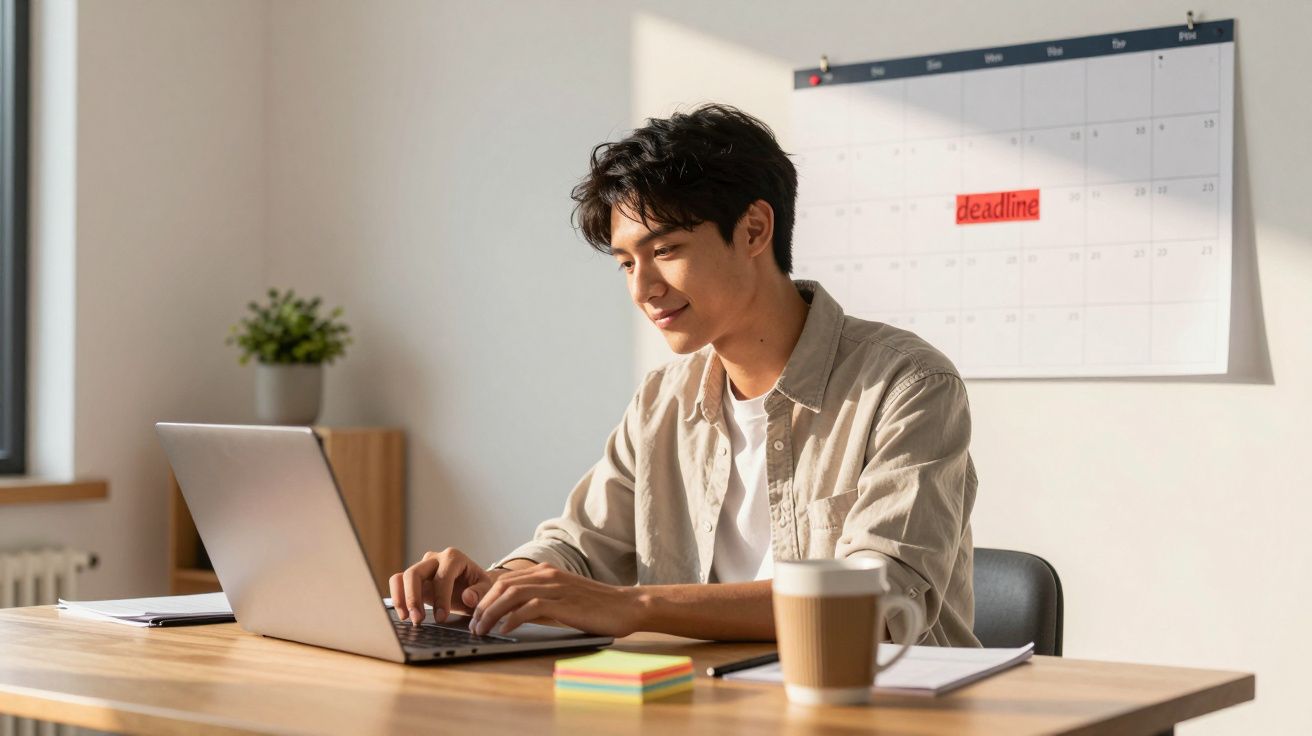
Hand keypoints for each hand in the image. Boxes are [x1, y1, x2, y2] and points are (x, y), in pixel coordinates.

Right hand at [388, 547, 501, 624]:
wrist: (470, 584)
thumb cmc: (478, 586)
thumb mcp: (486, 588)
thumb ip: (480, 592)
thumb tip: (467, 597)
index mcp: (454, 557)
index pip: (442, 577)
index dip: (441, 598)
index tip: (441, 618)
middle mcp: (434, 558)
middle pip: (415, 573)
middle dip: (414, 598)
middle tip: (418, 620)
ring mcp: (421, 566)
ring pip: (402, 577)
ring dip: (402, 599)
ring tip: (408, 619)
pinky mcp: (412, 577)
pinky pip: (397, 582)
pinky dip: (397, 597)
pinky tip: (404, 614)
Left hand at [469, 563, 642, 637]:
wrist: (627, 606)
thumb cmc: (597, 608)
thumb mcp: (563, 600)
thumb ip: (541, 602)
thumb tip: (513, 616)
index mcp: (546, 572)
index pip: (504, 580)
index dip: (485, 597)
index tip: (474, 615)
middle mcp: (547, 575)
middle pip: (502, 586)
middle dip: (482, 606)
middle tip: (473, 626)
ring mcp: (555, 587)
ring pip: (511, 595)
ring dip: (491, 613)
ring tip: (482, 630)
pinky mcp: (563, 602)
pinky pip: (529, 608)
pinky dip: (512, 619)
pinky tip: (504, 630)